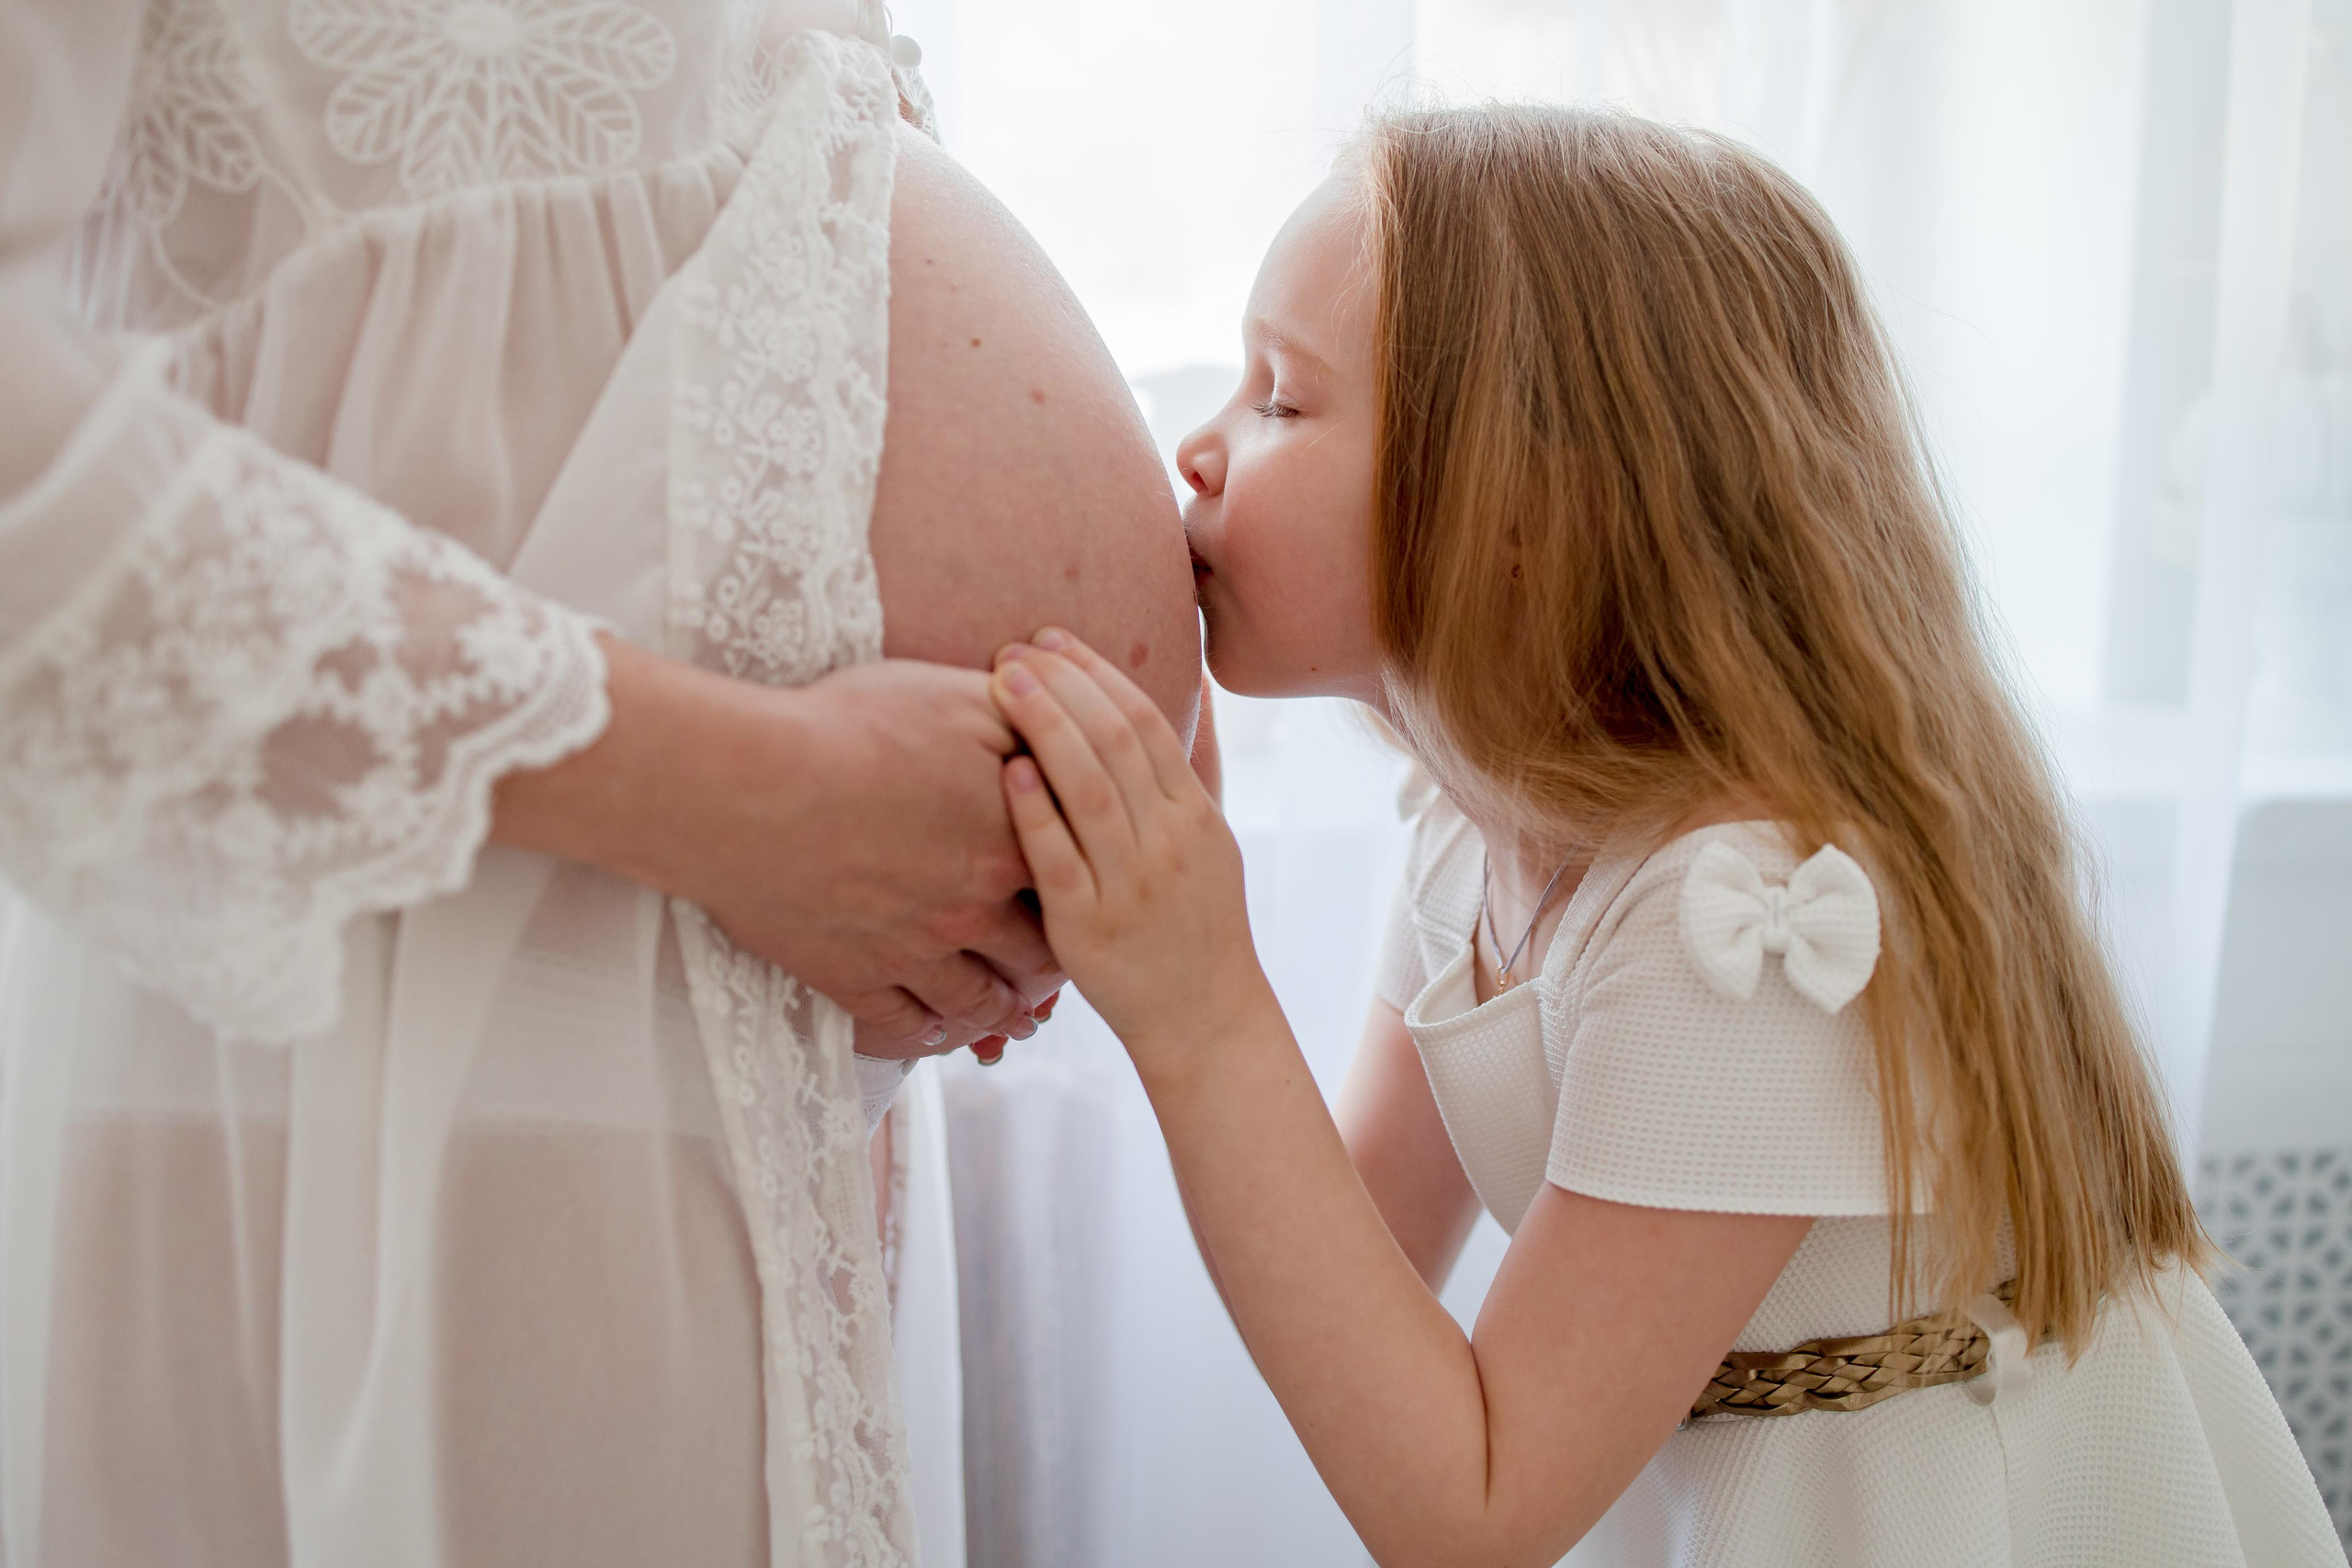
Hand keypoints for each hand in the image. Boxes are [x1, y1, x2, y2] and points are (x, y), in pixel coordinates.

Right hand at [495, 639, 1061, 1055]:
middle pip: (1035, 957)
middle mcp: (971, 909)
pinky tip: (933, 1031)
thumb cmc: (851, 728)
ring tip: (1010, 1020)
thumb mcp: (955, 697)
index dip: (1082, 890)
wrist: (752, 785)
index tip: (1082, 896)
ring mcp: (910, 952)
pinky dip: (925, 1035)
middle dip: (1049, 966)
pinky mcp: (848, 976)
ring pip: (976, 1003)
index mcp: (1008, 844)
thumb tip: (1058, 720)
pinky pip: (901, 1025)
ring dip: (999, 1013)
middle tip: (1054, 973)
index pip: (1072, 882)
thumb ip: (1020, 716)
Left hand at [987, 629, 1272, 1070]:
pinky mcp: (1089, 928)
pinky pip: (1058, 859)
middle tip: (1013, 650)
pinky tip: (1007, 769)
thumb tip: (1179, 695)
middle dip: (1061, 685)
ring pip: (1088, 788)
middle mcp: (1166, 842)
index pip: (1145, 722)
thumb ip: (1187, 773)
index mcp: (1193, 815)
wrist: (1205, 1017)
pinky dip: (1034, 810)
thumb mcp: (1211, 842)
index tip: (1052, 639)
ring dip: (1043, 725)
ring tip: (1000, 683)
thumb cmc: (1197, 925)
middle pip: (1114, 741)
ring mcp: (1129, 884)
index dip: (1096, 673)